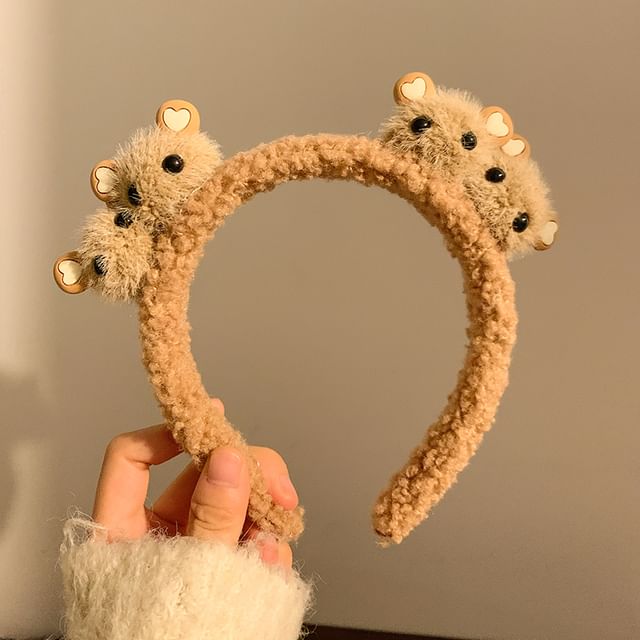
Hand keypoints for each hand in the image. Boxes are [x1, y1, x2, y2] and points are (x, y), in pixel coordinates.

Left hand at [92, 399, 297, 569]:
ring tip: (279, 537)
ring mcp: (195, 545)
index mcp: (125, 531)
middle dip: (248, 474)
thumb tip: (229, 457)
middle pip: (203, 474)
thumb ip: (212, 519)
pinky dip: (269, 543)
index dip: (165, 433)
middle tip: (280, 488)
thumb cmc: (166, 634)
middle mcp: (161, 531)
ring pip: (235, 501)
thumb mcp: (188, 574)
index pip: (130, 458)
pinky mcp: (225, 563)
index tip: (209, 427)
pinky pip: (251, 535)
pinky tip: (273, 562)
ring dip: (266, 512)